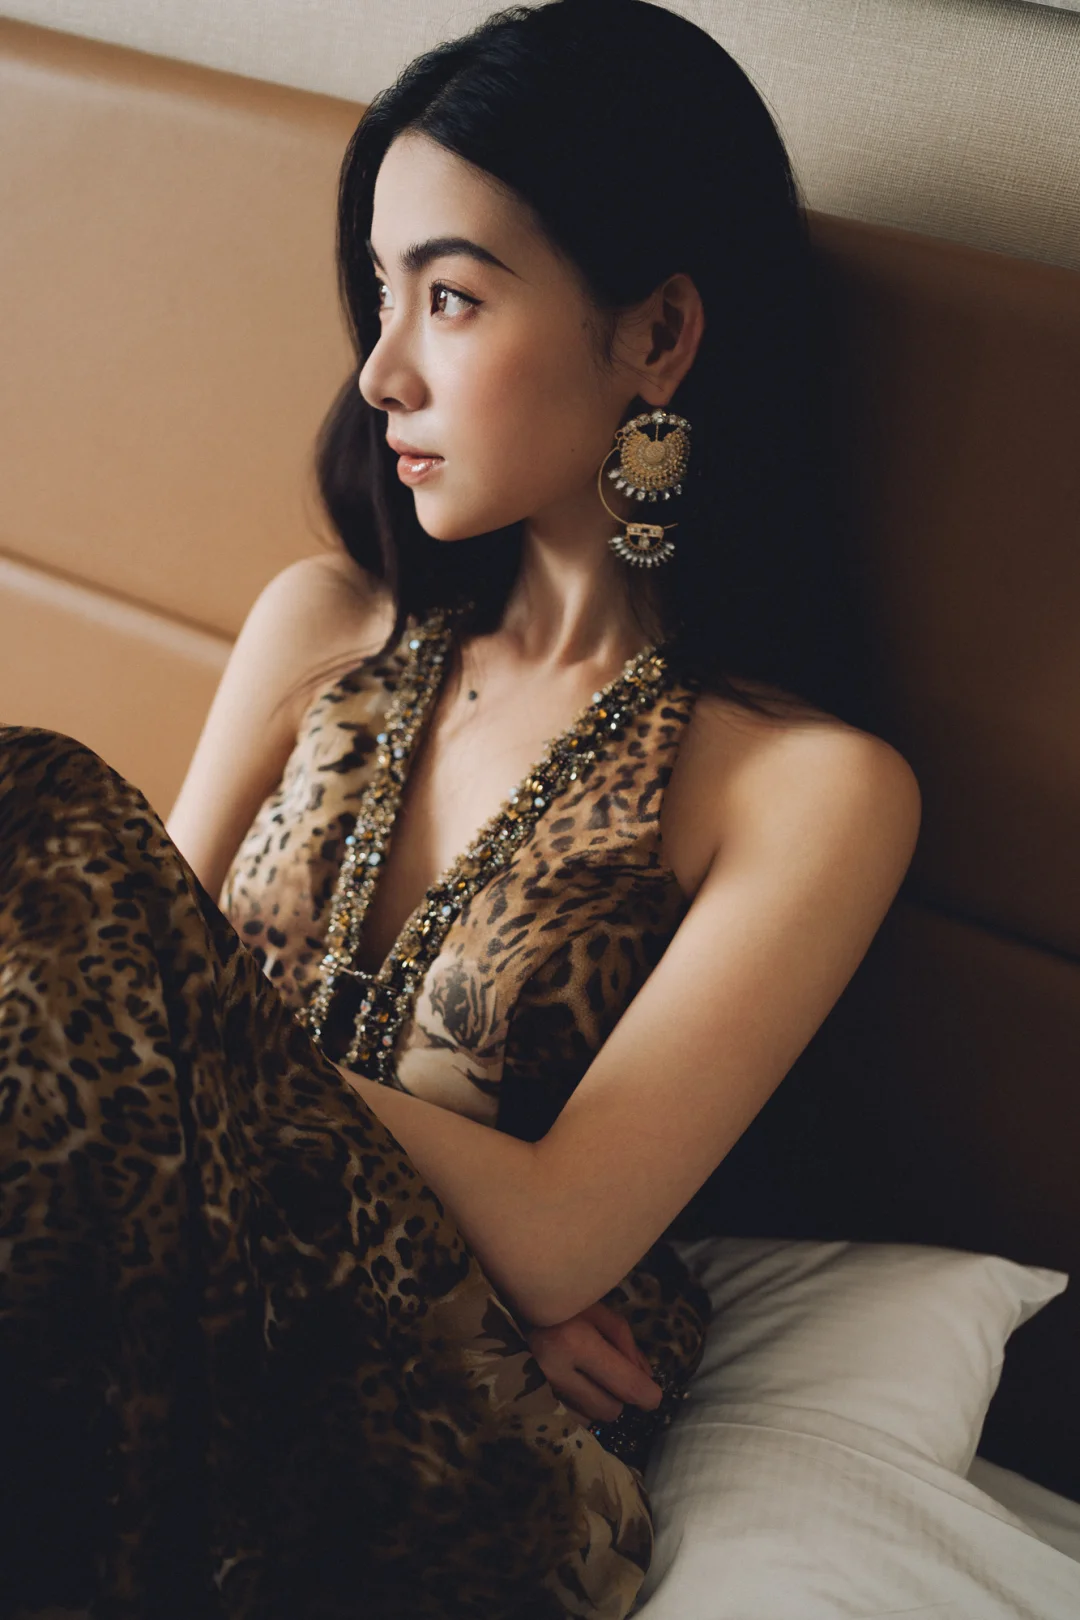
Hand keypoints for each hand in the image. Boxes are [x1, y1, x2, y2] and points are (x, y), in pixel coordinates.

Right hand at [526, 1300, 663, 1425]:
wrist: (505, 1306)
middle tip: (613, 1375)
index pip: (624, 1385)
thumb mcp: (596, 1309)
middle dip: (619, 1396)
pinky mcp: (529, 1400)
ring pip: (589, 1419)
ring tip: (589, 1378)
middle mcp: (557, 1373)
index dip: (647, 1395)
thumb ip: (624, 1341)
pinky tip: (574, 1388)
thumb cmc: (557, 1301)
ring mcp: (539, 1390)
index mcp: (576, 1343)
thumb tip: (645, 1377)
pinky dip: (578, 1409)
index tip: (654, 1396)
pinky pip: (568, 1419)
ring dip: (597, 1403)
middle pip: (609, 1409)